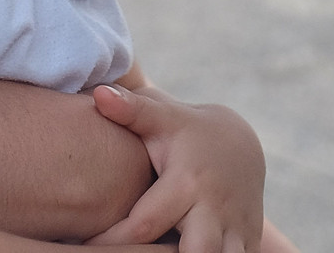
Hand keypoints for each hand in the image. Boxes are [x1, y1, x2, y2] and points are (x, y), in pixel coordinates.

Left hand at [84, 84, 264, 251]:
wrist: (241, 146)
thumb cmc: (187, 133)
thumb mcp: (164, 118)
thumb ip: (132, 109)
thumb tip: (99, 94)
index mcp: (187, 182)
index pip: (144, 226)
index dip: (111, 243)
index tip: (86, 248)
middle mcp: (214, 209)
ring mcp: (235, 228)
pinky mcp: (247, 241)